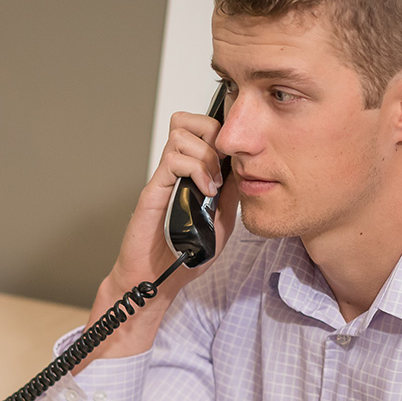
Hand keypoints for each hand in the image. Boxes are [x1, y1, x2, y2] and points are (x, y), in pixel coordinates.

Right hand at [76, 111, 239, 368]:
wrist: (159, 278)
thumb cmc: (185, 254)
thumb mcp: (223, 221)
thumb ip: (232, 195)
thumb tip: (247, 170)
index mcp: (193, 174)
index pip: (205, 131)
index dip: (224, 137)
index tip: (237, 162)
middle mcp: (177, 170)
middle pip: (190, 122)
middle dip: (213, 135)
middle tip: (222, 165)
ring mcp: (165, 178)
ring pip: (181, 134)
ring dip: (205, 155)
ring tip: (213, 183)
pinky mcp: (154, 189)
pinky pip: (173, 159)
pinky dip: (195, 169)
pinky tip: (205, 190)